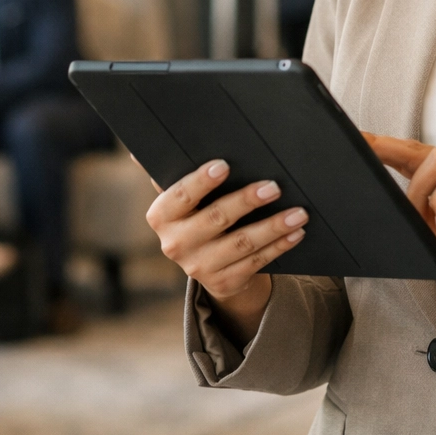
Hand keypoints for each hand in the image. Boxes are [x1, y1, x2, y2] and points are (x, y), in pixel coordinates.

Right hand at [146, 159, 307, 344]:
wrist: (207, 263)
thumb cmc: (198, 213)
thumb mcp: (183, 197)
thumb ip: (172, 173)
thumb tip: (138, 153)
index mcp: (162, 216)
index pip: (180, 195)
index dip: (201, 181)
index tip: (225, 165)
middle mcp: (175, 244)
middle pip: (216, 218)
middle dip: (246, 201)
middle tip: (274, 186)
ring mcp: (199, 267)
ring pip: (242, 243)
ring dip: (273, 226)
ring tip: (298, 213)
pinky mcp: (224, 282)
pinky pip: (256, 262)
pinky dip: (279, 246)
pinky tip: (295, 233)